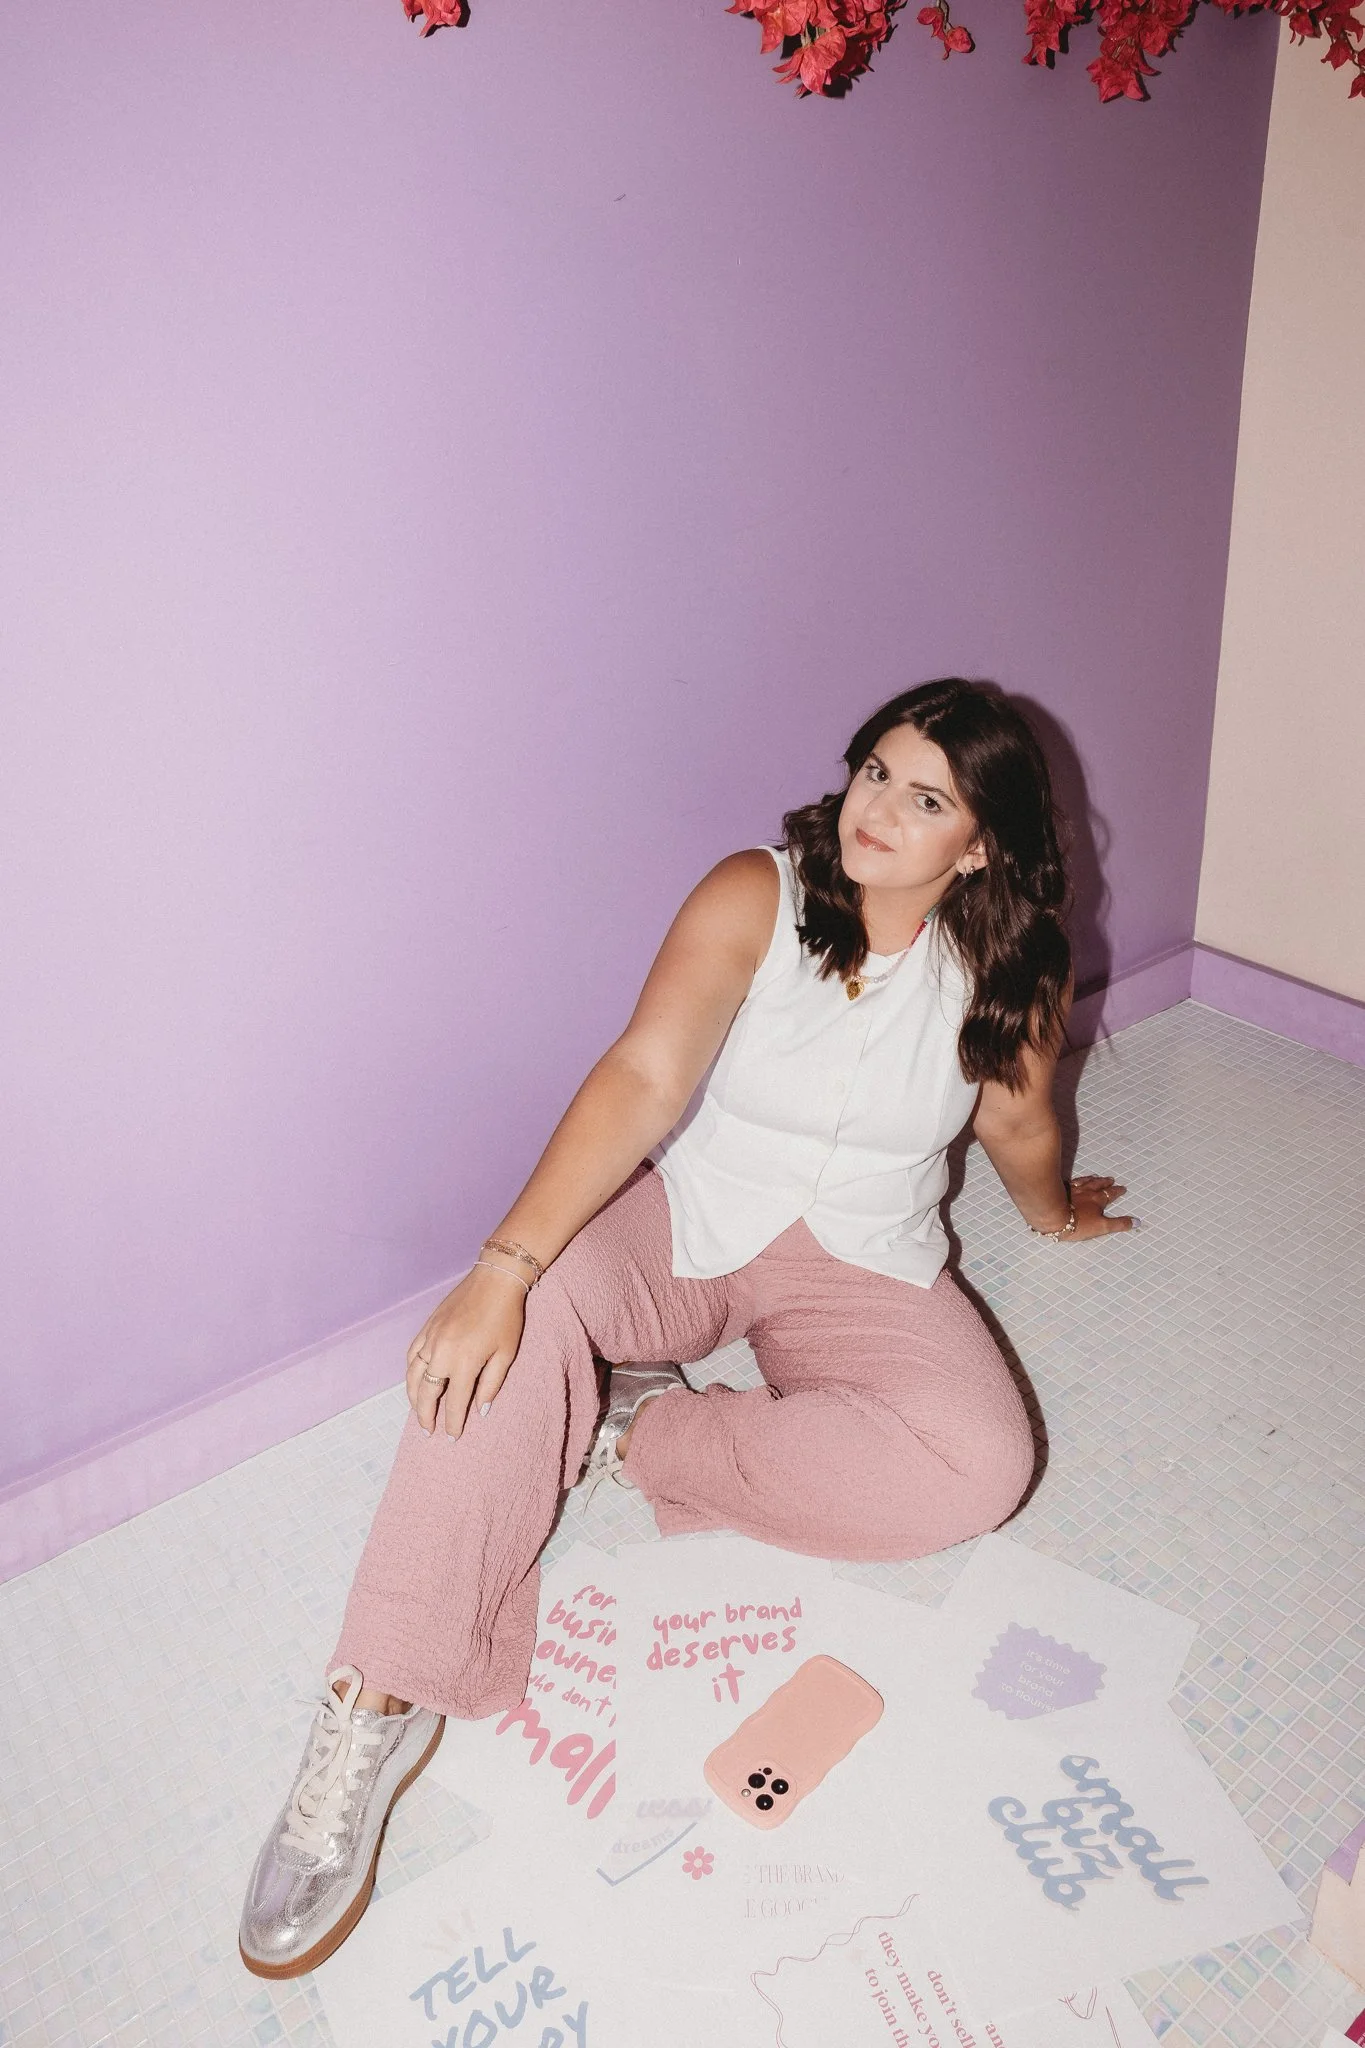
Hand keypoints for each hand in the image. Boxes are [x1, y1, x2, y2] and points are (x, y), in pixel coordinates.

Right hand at [405, 1261, 527, 1437]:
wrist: (494, 1280)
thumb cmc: (506, 1318)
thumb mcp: (505, 1354)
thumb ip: (491, 1385)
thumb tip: (480, 1410)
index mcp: (464, 1362)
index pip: (454, 1402)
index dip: (452, 1423)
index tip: (452, 1437)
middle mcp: (442, 1353)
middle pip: (426, 1393)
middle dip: (426, 1415)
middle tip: (428, 1431)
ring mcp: (430, 1339)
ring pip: (413, 1376)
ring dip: (413, 1397)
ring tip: (418, 1411)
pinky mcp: (426, 1327)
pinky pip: (411, 1355)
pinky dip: (410, 1372)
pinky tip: (414, 1381)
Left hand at [1065, 1173, 1137, 1239]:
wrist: (1052, 1215)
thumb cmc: (1078, 1223)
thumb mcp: (1102, 1227)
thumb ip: (1118, 1224)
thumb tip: (1137, 1222)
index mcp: (1097, 1200)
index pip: (1110, 1194)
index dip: (1116, 1191)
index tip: (1122, 1188)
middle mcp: (1086, 1192)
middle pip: (1098, 1185)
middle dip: (1105, 1183)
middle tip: (1111, 1179)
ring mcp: (1073, 1190)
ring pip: (1085, 1182)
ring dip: (1092, 1179)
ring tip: (1096, 1177)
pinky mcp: (1060, 1190)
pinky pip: (1071, 1182)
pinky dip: (1076, 1180)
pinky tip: (1074, 1180)